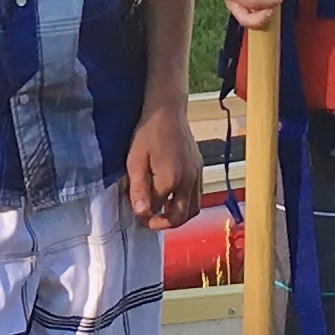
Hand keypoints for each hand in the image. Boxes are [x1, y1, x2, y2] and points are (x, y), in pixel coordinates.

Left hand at [124, 99, 202, 229]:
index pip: (157, 209)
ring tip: (162, 213)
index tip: (135, 214)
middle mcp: (188, 181)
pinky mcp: (200, 168)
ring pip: (194, 209)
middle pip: (181, 216)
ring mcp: (197, 175)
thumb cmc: (148, 133)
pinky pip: (198, 195)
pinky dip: (187, 204)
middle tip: (149, 221)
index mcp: (170, 180)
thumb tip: (141, 213)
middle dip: (164, 224)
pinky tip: (174, 198)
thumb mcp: (135, 161)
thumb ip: (138, 189)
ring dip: (179, 216)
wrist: (168, 110)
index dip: (145, 216)